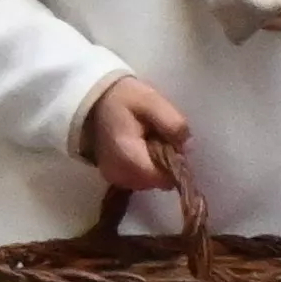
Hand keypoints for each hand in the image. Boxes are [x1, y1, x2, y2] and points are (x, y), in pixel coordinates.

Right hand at [76, 73, 189, 190]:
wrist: (93, 101)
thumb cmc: (123, 98)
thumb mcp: (152, 101)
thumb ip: (172, 123)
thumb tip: (187, 147)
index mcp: (129, 156)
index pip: (164, 178)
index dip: (174, 162)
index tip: (171, 142)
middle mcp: (119, 173)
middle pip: (158, 182)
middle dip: (165, 164)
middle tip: (158, 138)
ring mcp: (114, 177)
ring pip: (149, 183)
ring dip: (155, 166)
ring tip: (148, 142)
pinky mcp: (112, 177)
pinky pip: (138, 181)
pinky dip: (144, 169)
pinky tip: (139, 150)